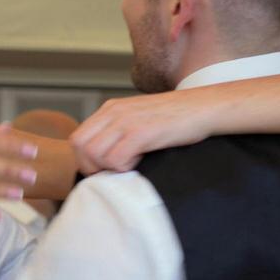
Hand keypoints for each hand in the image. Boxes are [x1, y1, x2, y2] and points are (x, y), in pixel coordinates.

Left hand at [70, 92, 214, 173]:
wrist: (203, 107)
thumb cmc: (174, 118)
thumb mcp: (137, 117)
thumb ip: (117, 131)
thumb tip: (101, 158)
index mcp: (109, 109)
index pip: (76, 138)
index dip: (84, 159)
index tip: (102, 168)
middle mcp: (113, 112)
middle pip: (80, 147)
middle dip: (91, 166)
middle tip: (113, 171)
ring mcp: (126, 121)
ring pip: (95, 154)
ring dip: (108, 167)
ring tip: (129, 164)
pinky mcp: (141, 132)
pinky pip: (116, 158)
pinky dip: (123, 167)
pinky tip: (139, 162)